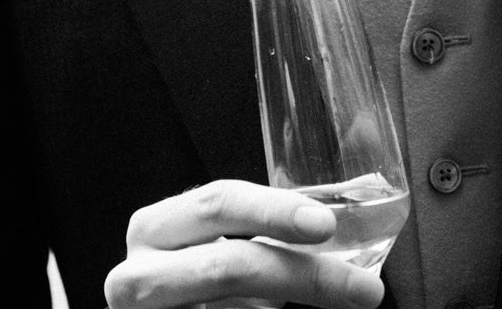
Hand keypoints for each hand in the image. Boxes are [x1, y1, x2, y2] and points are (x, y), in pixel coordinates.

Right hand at [103, 180, 383, 308]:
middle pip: (229, 266)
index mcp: (156, 228)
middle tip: (362, 288)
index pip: (219, 203)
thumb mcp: (211, 246)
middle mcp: (139, 274)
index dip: (274, 210)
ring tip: (339, 302)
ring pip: (233, 307)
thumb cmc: (189, 279)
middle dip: (303, 274)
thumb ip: (257, 233)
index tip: (325, 224)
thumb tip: (339, 236)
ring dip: (292, 305)